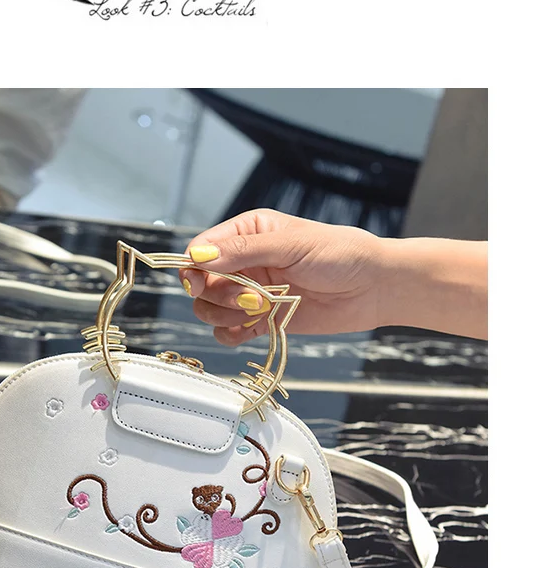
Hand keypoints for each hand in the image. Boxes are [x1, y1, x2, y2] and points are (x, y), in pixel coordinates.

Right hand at [179, 209, 389, 344]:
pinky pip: (228, 332)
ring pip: (210, 310)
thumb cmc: (341, 254)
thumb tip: (200, 256)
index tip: (204, 282)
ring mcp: (250, 293)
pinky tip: (253, 328)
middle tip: (250, 298)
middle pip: (201, 284)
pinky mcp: (260, 320)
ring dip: (226, 315)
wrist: (372, 288)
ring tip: (261, 310)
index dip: (195, 268)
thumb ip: (244, 251)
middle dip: (219, 295)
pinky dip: (232, 334)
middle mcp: (244, 262)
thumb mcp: (291, 244)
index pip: (201, 250)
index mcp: (247, 233)